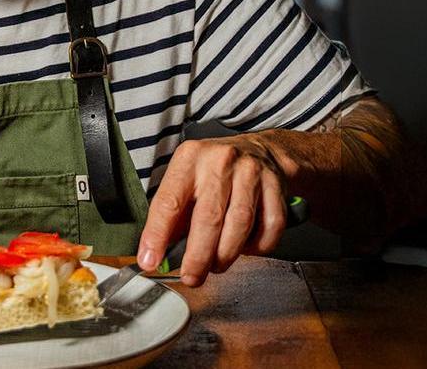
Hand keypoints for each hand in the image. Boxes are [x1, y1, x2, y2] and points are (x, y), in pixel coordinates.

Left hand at [136, 135, 287, 285]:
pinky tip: (244, 248)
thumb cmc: (215, 171)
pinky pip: (269, 227)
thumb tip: (157, 254)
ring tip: (216, 265)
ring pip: (240, 224)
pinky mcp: (276, 186)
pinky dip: (257, 246)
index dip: (157, 235)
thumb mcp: (185, 180)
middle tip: (191, 276)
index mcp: (189, 159)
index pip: (169, 201)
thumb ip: (172, 216)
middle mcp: (220, 162)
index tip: (150, 260)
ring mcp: (251, 172)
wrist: (259, 150)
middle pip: (208, 217)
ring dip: (225, 254)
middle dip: (198, 256)